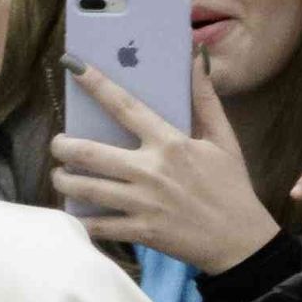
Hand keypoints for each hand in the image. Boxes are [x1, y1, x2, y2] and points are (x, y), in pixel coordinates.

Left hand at [49, 50, 280, 274]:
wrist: (242, 243)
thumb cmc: (231, 188)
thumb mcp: (224, 139)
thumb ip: (205, 98)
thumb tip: (197, 58)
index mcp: (170, 143)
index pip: (124, 106)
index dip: (96, 84)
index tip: (74, 67)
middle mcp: (151, 170)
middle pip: (89, 152)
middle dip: (63, 146)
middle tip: (58, 144)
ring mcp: (143, 203)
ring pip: (86, 189)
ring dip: (64, 181)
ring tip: (60, 175)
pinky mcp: (142, 232)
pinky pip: (99, 225)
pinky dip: (81, 220)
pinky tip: (75, 213)